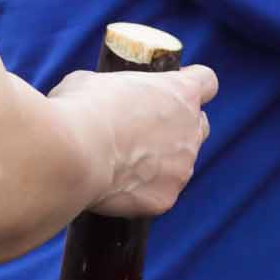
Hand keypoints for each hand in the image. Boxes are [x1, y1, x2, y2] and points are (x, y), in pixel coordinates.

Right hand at [50, 62, 219, 216]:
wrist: (72, 156)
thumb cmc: (80, 110)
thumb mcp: (92, 82)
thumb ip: (114, 90)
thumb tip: (102, 100)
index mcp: (180, 92)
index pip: (207, 82)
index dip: (192, 84)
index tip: (172, 90)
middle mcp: (191, 129)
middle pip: (200, 124)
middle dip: (180, 126)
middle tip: (146, 130)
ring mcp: (183, 167)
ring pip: (181, 163)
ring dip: (160, 162)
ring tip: (121, 162)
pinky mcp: (167, 198)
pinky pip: (160, 193)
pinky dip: (142, 191)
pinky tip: (116, 186)